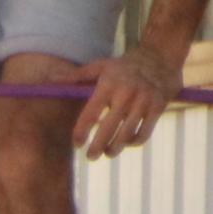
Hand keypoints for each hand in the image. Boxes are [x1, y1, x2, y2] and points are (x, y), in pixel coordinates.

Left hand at [76, 42, 181, 156]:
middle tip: (90, 157)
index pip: (91, 113)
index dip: (82, 131)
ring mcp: (144, 101)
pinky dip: (135, 141)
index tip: (77, 144)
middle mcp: (126, 94)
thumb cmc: (125, 65)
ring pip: (127, 133)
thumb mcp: (101, 66)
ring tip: (107, 153)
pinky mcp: (159, 107)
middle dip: (98, 146)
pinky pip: (145, 131)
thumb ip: (76, 76)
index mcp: (109, 85)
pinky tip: (126, 143)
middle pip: (109, 127)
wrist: (162, 56)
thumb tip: (51, 78)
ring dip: (116, 147)